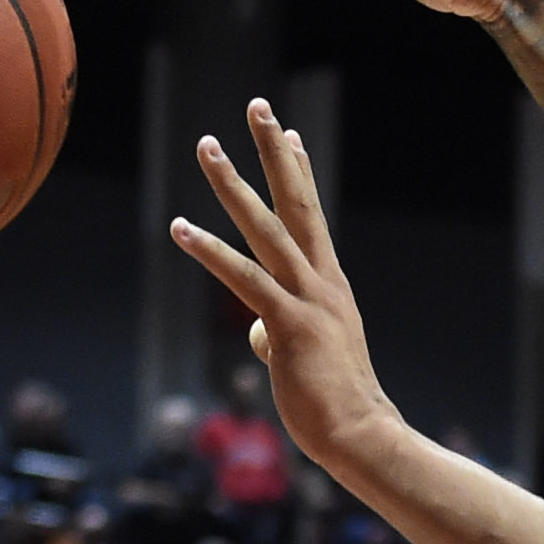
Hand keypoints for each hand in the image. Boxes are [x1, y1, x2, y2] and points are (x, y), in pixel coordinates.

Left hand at [169, 103, 398, 473]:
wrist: (362, 436)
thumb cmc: (336, 405)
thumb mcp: (308, 359)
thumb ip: (282, 335)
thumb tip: (261, 332)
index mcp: (329, 287)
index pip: (310, 218)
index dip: (299, 172)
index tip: (290, 134)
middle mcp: (322, 282)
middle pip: (295, 203)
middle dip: (274, 152)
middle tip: (258, 107)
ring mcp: (307, 301)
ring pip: (266, 228)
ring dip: (233, 184)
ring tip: (207, 146)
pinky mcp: (290, 326)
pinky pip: (243, 279)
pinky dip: (209, 250)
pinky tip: (180, 227)